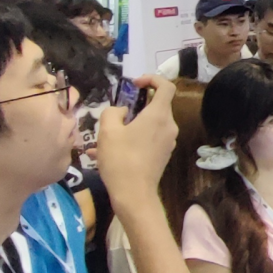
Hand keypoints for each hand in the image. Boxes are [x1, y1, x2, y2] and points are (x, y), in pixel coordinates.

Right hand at [95, 76, 177, 208]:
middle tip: (115, 116)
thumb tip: (122, 112)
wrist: (134, 194)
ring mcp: (168, 142)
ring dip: (129, 126)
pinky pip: (148, 140)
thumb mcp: (107, 131)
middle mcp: (169, 126)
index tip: (135, 84)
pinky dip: (131, 140)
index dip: (152, 79)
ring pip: (149, 125)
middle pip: (156, 106)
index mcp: (159, 115)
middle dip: (135, 106)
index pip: (166, 86)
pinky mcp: (163, 155)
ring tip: (103, 140)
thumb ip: (112, 112)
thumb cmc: (121, 159)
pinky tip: (106, 154)